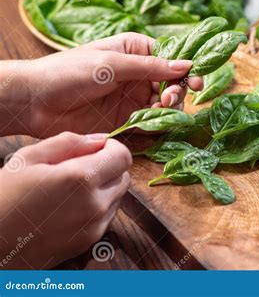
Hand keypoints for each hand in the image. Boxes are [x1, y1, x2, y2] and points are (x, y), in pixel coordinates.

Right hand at [0, 132, 130, 268]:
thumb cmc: (3, 196)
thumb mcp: (29, 158)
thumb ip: (70, 142)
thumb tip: (101, 139)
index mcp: (81, 179)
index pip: (123, 156)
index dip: (112, 148)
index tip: (97, 149)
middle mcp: (95, 205)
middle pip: (124, 177)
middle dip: (108, 168)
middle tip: (78, 168)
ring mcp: (94, 227)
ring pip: (117, 197)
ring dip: (103, 188)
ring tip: (69, 189)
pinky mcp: (88, 243)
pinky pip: (106, 217)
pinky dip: (96, 207)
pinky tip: (69, 206)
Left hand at [1, 33, 202, 137]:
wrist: (36, 102)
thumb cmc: (70, 72)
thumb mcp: (112, 65)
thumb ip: (150, 67)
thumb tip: (187, 65)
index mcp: (135, 51)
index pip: (170, 58)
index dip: (186, 69)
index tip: (197, 81)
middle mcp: (138, 74)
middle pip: (172, 83)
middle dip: (176, 91)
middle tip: (169, 98)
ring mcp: (133, 97)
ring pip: (165, 104)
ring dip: (168, 108)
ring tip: (159, 110)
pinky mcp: (126, 119)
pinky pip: (151, 122)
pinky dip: (156, 124)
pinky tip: (152, 122)